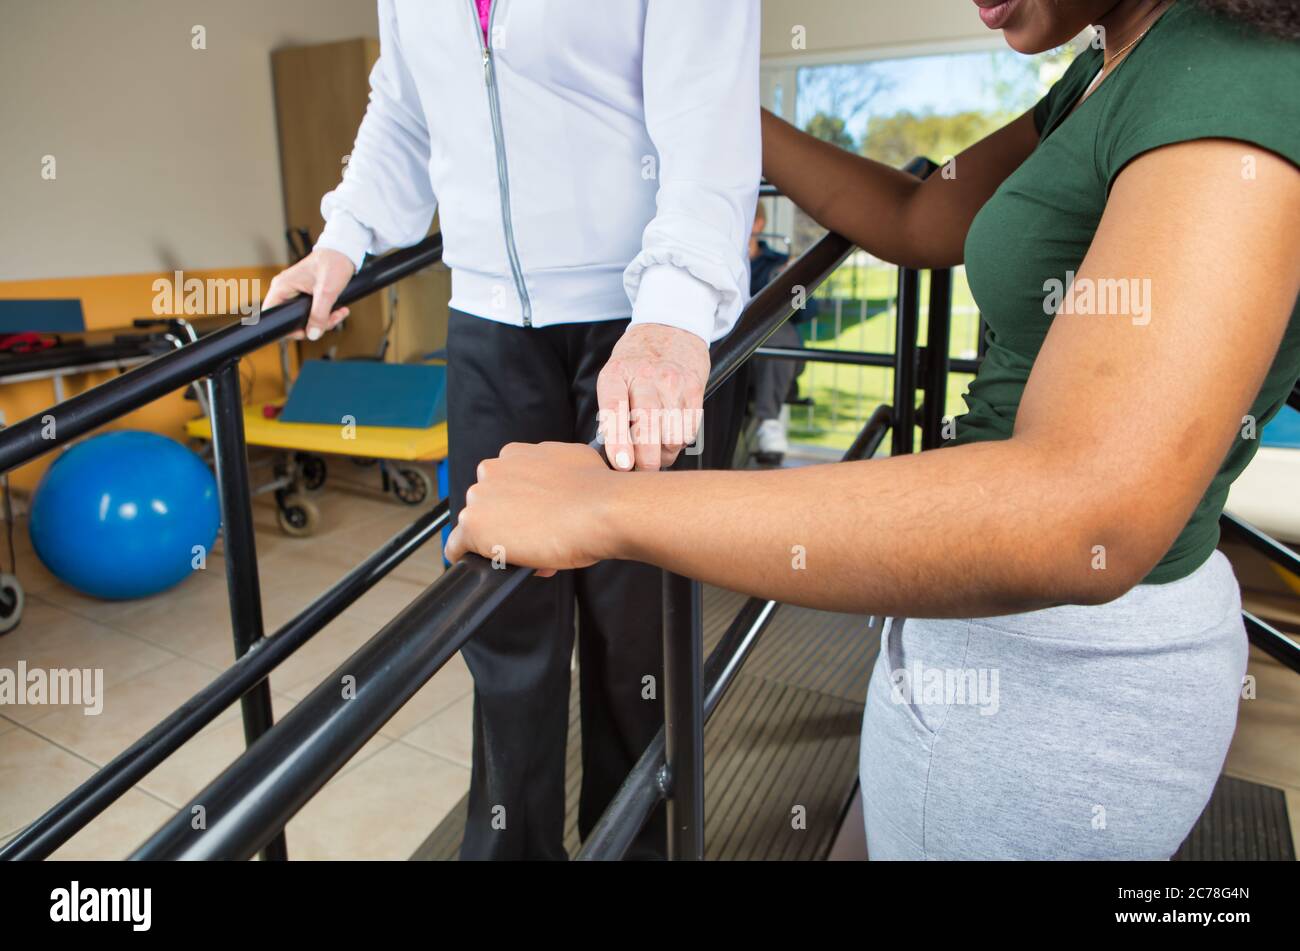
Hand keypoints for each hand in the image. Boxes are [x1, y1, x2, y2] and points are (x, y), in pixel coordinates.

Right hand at [260, 248, 356, 340]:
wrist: (343, 252)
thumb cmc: (333, 263)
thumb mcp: (326, 292)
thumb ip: (319, 315)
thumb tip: (313, 334)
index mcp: (282, 287)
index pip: (272, 315)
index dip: (287, 328)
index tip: (306, 331)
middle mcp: (285, 290)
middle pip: (291, 320)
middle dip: (313, 325)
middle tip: (329, 322)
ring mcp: (295, 292)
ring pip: (304, 317)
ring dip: (323, 320)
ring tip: (338, 313)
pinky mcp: (305, 294)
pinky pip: (312, 311)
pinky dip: (325, 314)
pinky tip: (338, 310)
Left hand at [445, 442, 622, 575]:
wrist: (602, 510)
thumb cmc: (597, 490)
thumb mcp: (574, 462)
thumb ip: (552, 471)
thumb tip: (553, 491)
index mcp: (513, 454)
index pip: (502, 482)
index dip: (516, 504)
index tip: (531, 517)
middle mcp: (492, 470)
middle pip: (487, 503)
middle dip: (506, 521)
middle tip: (533, 539)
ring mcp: (480, 498)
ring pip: (477, 525)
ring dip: (495, 540)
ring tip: (527, 554)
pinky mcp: (475, 526)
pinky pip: (457, 545)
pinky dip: (464, 556)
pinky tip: (480, 563)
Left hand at [597, 323, 708, 471]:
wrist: (670, 329)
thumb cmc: (636, 364)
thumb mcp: (615, 378)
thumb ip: (614, 414)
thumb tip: (618, 460)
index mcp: (617, 374)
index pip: (615, 409)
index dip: (618, 441)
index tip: (623, 464)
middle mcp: (645, 376)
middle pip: (648, 426)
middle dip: (646, 460)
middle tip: (643, 471)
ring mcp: (672, 381)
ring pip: (672, 435)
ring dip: (665, 453)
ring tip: (658, 448)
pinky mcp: (694, 388)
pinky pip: (689, 430)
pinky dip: (680, 441)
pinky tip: (671, 432)